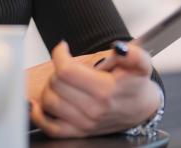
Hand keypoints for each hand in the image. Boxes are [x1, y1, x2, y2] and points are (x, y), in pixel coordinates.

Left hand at [29, 41, 160, 137]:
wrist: (142, 110)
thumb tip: (119, 48)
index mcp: (105, 90)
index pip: (66, 70)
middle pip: (56, 83)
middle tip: (67, 64)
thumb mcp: (141, 63)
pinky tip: (38, 104)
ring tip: (61, 79)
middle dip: (57, 68)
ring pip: (49, 102)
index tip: (63, 48)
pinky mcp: (78, 132)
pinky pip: (50, 128)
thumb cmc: (136, 85)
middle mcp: (92, 109)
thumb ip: (132, 53)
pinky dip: (39, 116)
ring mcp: (84, 123)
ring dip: (50, 86)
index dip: (60, 54)